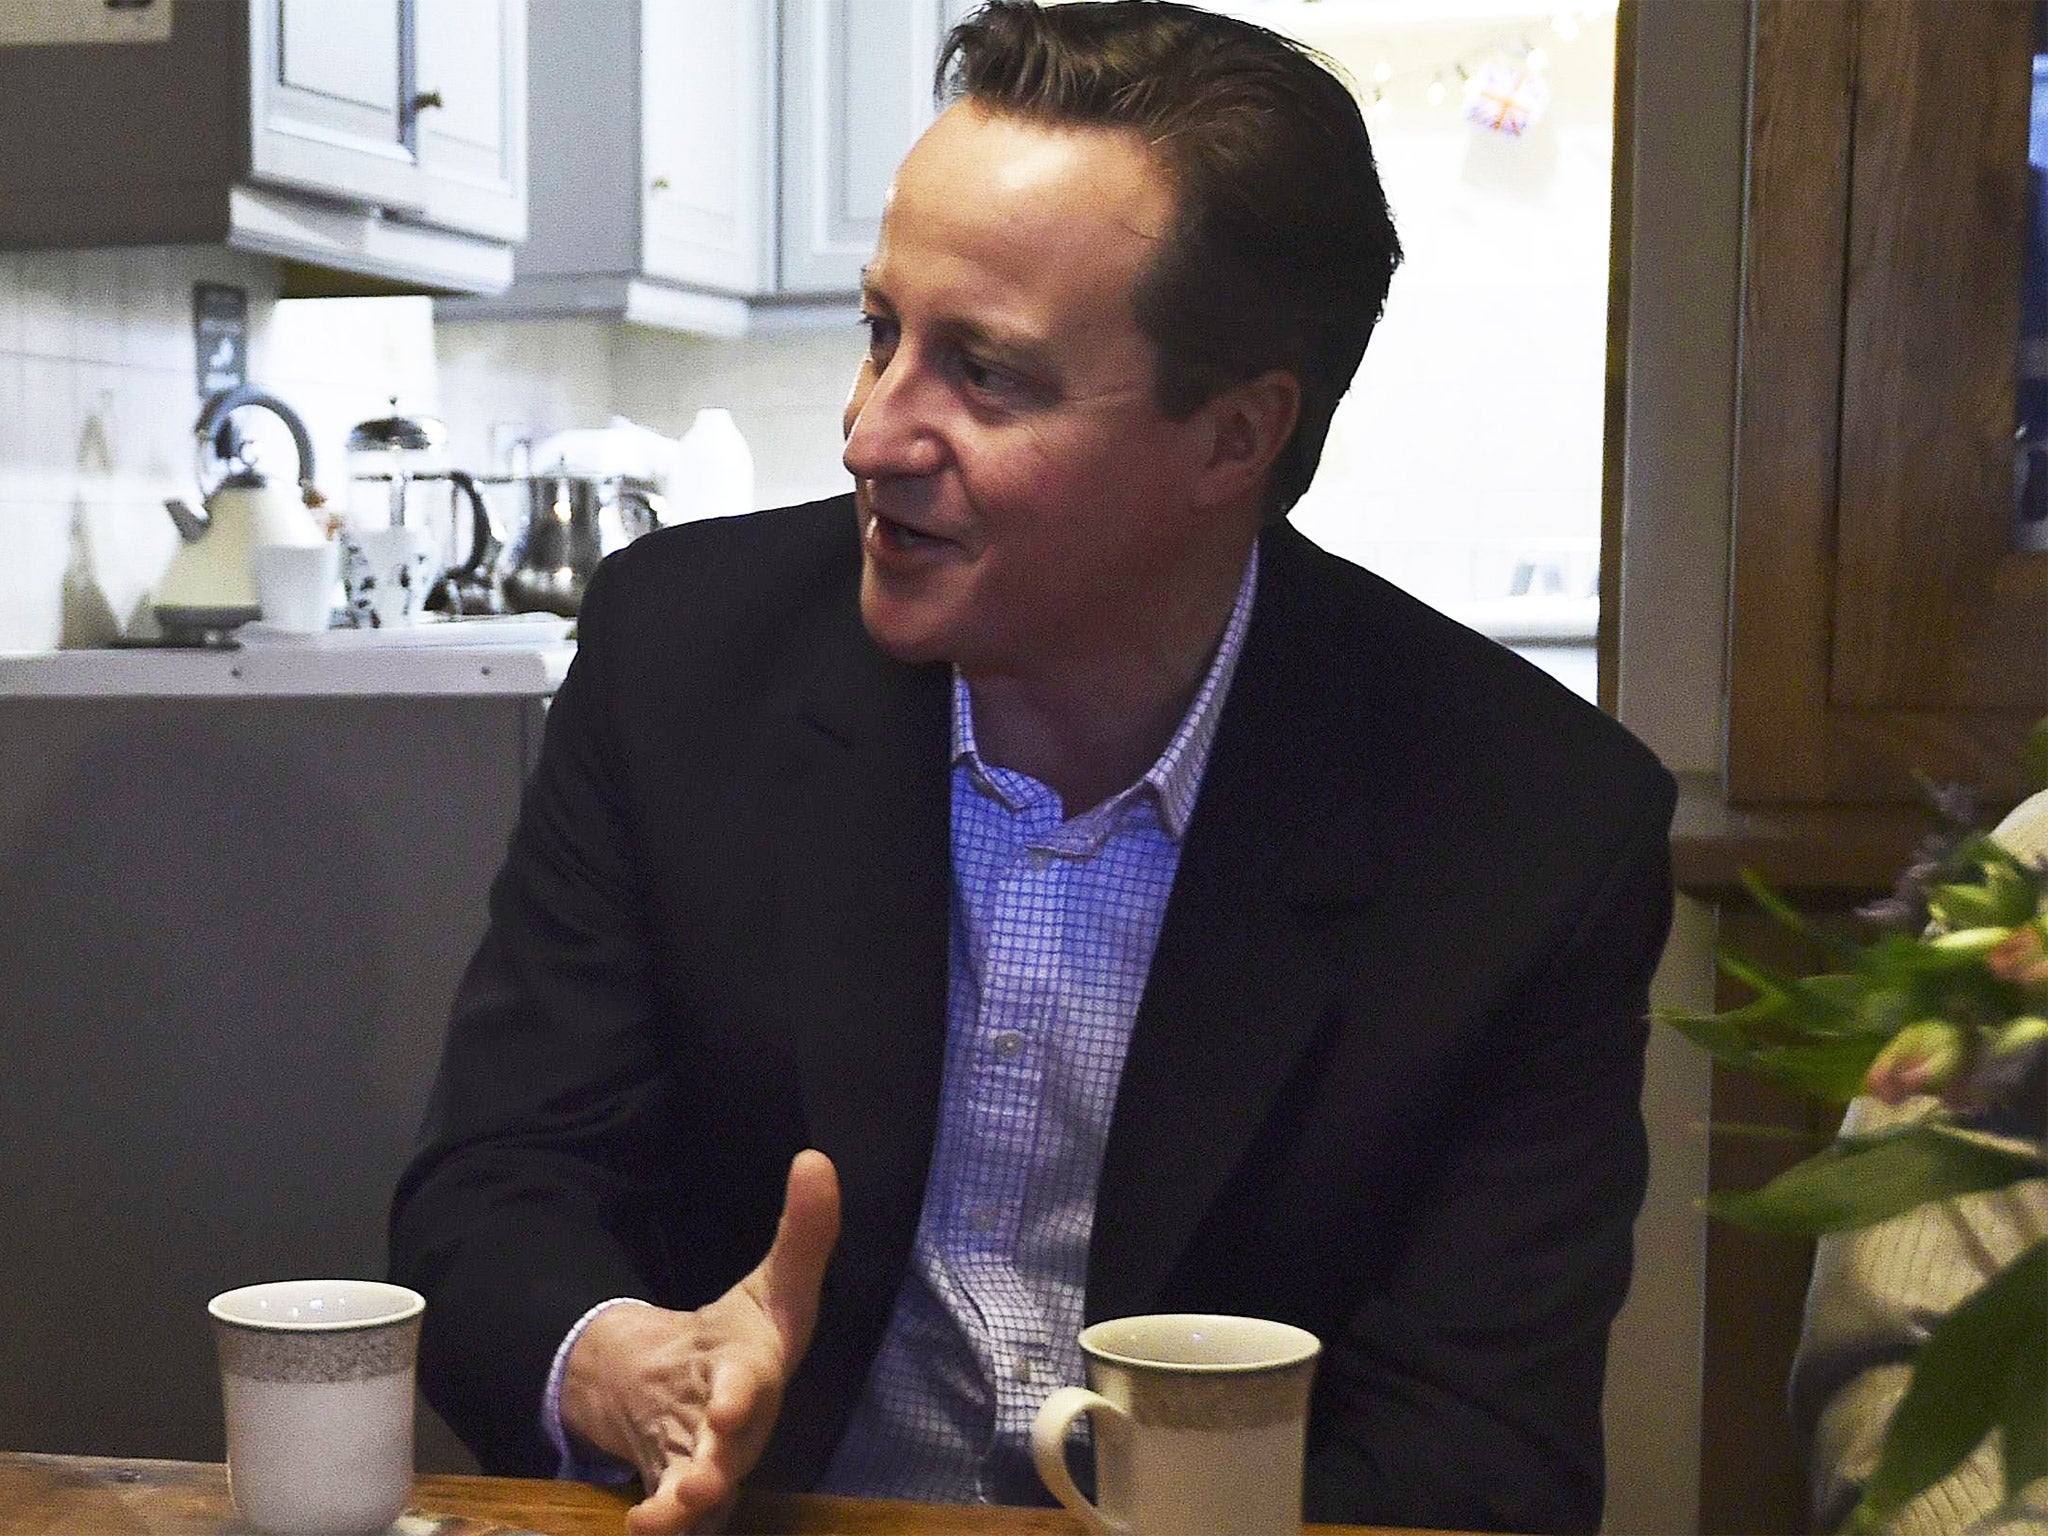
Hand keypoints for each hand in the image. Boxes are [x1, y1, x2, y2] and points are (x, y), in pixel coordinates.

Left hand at [560, 1150, 841, 1534]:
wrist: (697, 1389)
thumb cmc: (743, 1338)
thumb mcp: (771, 1284)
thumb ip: (800, 1232)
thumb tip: (816, 1160)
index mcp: (758, 1367)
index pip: (757, 1378)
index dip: (744, 1393)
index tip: (729, 1402)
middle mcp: (740, 1426)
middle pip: (733, 1450)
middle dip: (719, 1465)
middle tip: (701, 1483)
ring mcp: (711, 1464)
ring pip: (705, 1494)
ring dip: (688, 1506)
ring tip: (664, 1516)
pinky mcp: (676, 1489)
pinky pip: (671, 1516)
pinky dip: (658, 1526)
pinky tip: (637, 1528)